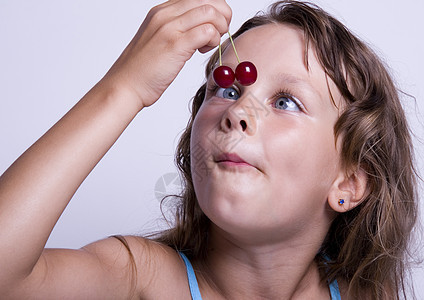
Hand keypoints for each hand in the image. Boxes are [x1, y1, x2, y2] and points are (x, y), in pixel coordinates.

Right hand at [102, 0, 231, 108]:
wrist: (125, 86)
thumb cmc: (142, 70)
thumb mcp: (159, 41)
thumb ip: (177, 31)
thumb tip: (202, 30)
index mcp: (161, 11)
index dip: (214, 9)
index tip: (215, 27)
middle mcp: (165, 14)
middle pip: (207, 0)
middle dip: (222, 15)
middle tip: (220, 34)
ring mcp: (169, 28)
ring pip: (210, 12)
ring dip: (219, 27)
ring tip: (211, 44)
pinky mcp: (175, 44)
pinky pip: (206, 31)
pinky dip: (213, 40)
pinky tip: (204, 51)